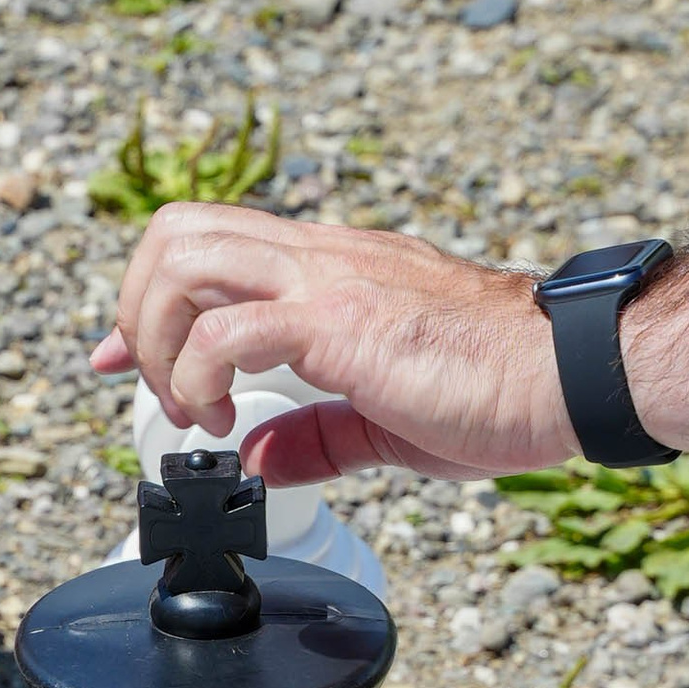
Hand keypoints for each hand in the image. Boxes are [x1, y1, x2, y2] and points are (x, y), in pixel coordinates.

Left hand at [92, 202, 576, 487]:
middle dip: (136, 310)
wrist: (573, 372)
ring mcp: (329, 280)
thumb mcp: (388, 420)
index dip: (141, 303)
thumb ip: (320, 434)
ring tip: (193, 408)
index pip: (208, 247)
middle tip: (155, 386)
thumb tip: (262, 456)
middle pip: (176, 230)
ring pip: (185, 257)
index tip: (116, 356)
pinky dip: (198, 379)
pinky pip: (227, 332)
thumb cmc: (503, 388)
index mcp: (330, 269)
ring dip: (159, 339)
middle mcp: (321, 257)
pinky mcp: (341, 321)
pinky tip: (226, 425)